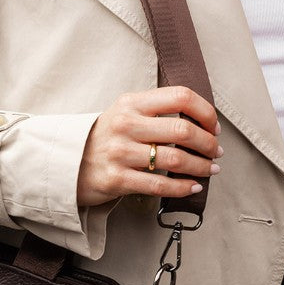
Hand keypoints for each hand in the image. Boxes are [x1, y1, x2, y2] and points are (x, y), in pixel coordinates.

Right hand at [76, 86, 221, 207]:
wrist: (68, 162)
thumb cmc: (106, 137)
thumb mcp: (125, 112)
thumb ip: (156, 110)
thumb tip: (201, 121)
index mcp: (132, 103)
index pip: (180, 96)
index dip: (205, 112)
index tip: (213, 126)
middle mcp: (126, 125)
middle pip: (183, 130)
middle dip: (207, 143)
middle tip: (215, 150)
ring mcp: (120, 153)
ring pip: (175, 160)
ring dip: (200, 166)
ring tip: (210, 169)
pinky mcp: (117, 179)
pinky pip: (160, 185)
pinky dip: (183, 187)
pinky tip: (194, 186)